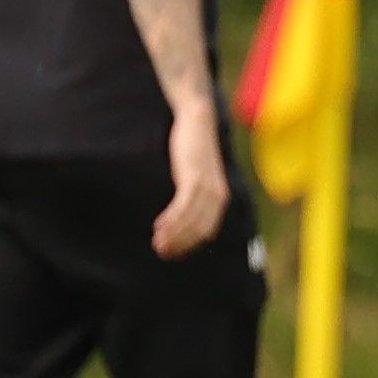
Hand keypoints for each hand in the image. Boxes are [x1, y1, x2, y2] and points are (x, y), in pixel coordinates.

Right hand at [151, 99, 228, 258]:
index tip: (172, 254)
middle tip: (161, 252)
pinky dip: (172, 219)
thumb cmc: (194, 150)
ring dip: (173, 235)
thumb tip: (179, 213)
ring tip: (157, 244)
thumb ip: (192, 193)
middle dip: (180, 244)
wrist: (198, 122)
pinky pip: (183, 206)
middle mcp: (217, 196)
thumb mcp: (195, 175)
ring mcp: (207, 187)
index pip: (207, 231)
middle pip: (199, 230)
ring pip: (191, 221)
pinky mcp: (195, 179)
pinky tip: (159, 226)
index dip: (189, 245)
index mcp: (219, 198)